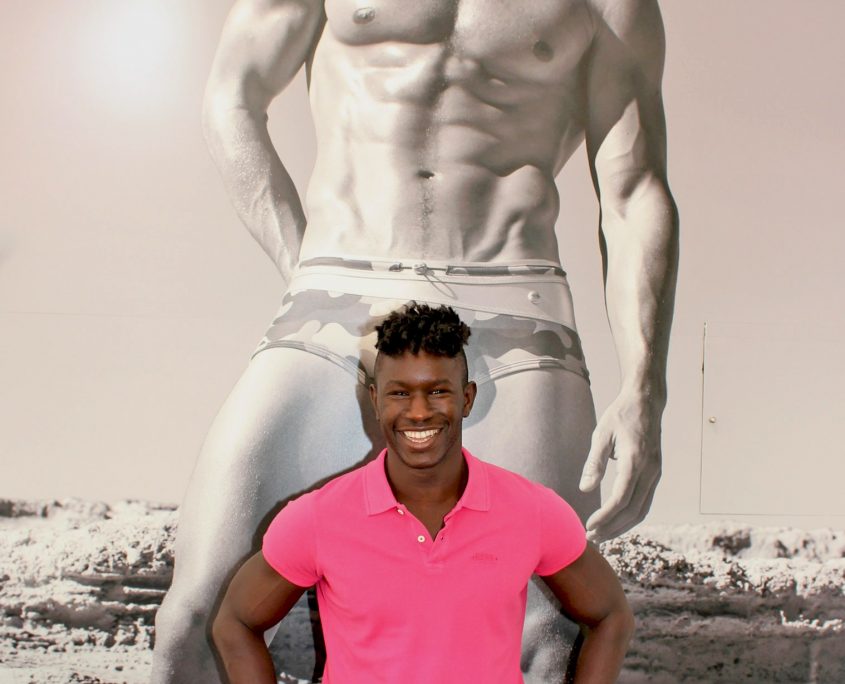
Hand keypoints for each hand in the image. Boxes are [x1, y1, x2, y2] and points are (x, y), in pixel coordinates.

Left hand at [578, 390, 663, 541]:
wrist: (646, 402)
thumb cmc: (620, 416)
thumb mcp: (601, 435)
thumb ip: (594, 463)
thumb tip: (585, 490)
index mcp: (635, 461)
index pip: (620, 499)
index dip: (605, 517)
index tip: (588, 526)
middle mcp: (650, 471)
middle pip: (632, 511)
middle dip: (612, 528)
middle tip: (590, 538)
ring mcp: (656, 474)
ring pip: (642, 510)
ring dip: (622, 526)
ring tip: (601, 535)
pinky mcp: (655, 474)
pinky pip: (645, 502)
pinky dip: (630, 516)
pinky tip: (615, 521)